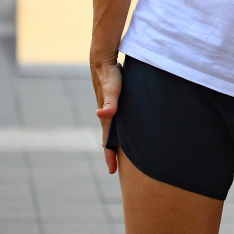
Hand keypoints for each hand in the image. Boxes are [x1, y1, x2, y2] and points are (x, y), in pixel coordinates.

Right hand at [90, 54, 121, 173]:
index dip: (110, 156)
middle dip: (114, 154)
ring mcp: (111, 110)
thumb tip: (102, 115)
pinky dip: (123, 130)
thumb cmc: (110, 75)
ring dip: (118, 143)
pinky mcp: (116, 103)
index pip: (107, 141)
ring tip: (126, 155)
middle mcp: (108, 116)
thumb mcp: (113, 88)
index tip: (112, 171)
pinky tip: (131, 131)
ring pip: (115, 131)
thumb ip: (110, 101)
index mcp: (107, 117)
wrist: (103, 62)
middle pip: (110, 139)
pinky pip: (120, 121)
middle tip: (118, 169)